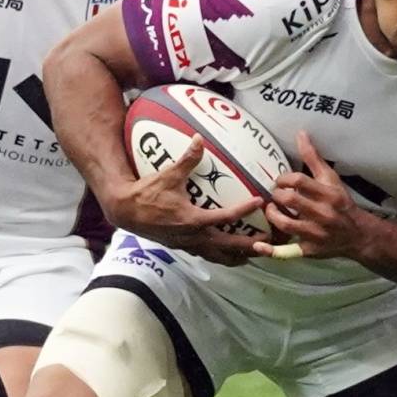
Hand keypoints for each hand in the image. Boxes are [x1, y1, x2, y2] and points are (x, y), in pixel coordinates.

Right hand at [111, 135, 271, 267]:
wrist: (126, 212)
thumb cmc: (146, 193)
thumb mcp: (168, 175)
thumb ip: (187, 159)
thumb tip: (199, 139)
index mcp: (192, 220)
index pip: (225, 217)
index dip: (244, 210)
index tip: (260, 202)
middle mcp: (193, 237)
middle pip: (228, 247)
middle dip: (250, 247)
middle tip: (270, 245)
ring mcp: (188, 245)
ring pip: (219, 257)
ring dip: (238, 256)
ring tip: (256, 255)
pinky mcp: (184, 247)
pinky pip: (208, 256)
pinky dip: (223, 256)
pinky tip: (232, 254)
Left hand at [263, 132, 366, 260]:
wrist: (358, 235)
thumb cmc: (341, 203)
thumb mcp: (331, 179)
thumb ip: (313, 158)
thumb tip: (300, 134)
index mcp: (328, 195)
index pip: (299, 181)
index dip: (284, 178)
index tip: (281, 180)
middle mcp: (322, 214)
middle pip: (290, 201)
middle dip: (277, 195)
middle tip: (275, 194)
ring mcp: (316, 234)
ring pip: (286, 224)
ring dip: (272, 215)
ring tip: (271, 210)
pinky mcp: (309, 250)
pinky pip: (288, 252)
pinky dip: (272, 251)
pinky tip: (258, 245)